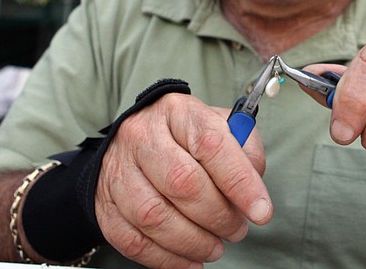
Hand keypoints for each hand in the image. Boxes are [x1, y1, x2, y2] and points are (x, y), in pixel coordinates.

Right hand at [94, 93, 272, 267]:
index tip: (261, 210)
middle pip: (182, 183)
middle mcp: (142, 136)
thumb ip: (245, 150)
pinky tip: (190, 259)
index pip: (211, 144)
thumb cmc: (186, 136)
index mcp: (177, 112)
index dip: (240, 182)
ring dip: (193, 241)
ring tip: (216, 247)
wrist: (135, 140)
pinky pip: (133, 240)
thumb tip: (254, 185)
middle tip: (237, 229)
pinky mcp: (105, 204)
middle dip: (218, 216)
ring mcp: (118, 170)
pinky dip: (167, 258)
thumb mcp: (220, 127)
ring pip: (154, 216)